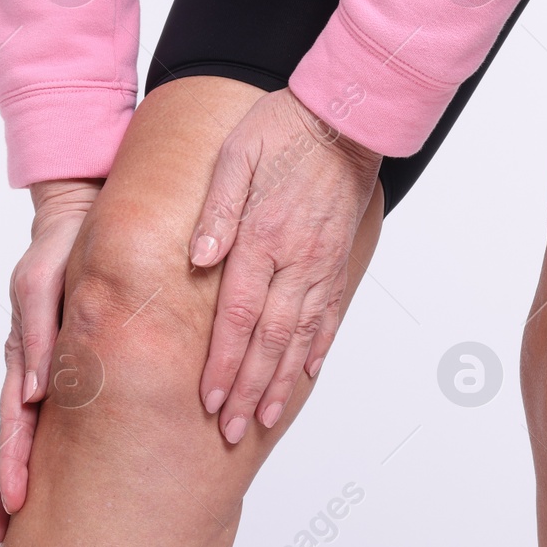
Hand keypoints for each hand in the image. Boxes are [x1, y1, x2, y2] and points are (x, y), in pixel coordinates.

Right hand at [0, 176, 101, 541]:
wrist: (86, 215)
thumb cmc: (59, 247)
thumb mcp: (42, 284)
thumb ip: (38, 334)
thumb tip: (34, 393)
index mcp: (25, 354)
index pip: (14, 423)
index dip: (12, 468)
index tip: (13, 507)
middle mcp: (35, 368)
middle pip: (20, 438)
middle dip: (9, 486)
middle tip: (5, 532)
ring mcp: (52, 367)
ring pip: (39, 430)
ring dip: (27, 472)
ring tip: (20, 520)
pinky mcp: (74, 359)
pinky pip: (69, 408)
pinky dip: (60, 443)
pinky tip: (69, 474)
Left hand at [188, 88, 381, 442]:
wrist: (346, 116)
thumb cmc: (283, 127)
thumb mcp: (237, 154)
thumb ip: (217, 209)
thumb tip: (199, 257)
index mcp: (263, 236)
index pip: (237, 314)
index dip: (223, 362)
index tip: (210, 400)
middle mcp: (296, 259)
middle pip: (268, 339)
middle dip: (249, 390)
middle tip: (232, 431)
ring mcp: (321, 263)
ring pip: (300, 336)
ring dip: (281, 382)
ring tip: (266, 419)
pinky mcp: (337, 259)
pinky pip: (328, 313)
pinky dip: (317, 348)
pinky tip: (306, 374)